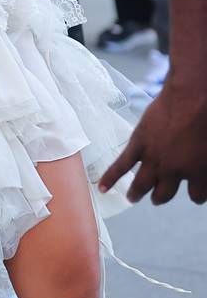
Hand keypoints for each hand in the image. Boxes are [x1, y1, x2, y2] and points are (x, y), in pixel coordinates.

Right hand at [99, 76, 206, 204]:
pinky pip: (121, 165)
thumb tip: (201, 163)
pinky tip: (102, 187)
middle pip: (165, 194)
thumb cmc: (206, 118)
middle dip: (161, 197)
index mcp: (197, 175)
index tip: (193, 192)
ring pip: (142, 184)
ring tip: (133, 197)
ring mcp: (154, 159)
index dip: (195, 194)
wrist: (189, 99)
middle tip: (157, 198)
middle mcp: (174, 172)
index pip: (197, 196)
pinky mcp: (138, 145)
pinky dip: (110, 177)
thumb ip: (206, 162)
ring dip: (136, 193)